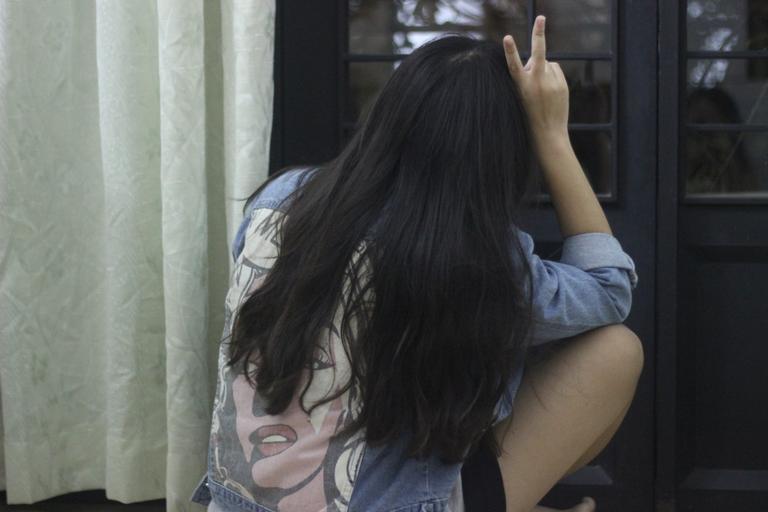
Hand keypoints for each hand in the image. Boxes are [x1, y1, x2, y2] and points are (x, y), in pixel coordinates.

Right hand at [503, 15, 569, 146]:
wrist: (548, 132)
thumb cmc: (530, 113)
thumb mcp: (523, 94)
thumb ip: (529, 74)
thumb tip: (538, 59)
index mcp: (522, 86)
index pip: (514, 65)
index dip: (510, 51)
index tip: (507, 37)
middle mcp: (537, 82)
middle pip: (538, 53)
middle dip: (539, 33)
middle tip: (541, 17)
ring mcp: (551, 82)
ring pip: (547, 63)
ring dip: (544, 70)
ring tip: (541, 90)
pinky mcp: (562, 84)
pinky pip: (555, 69)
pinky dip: (552, 75)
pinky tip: (550, 90)